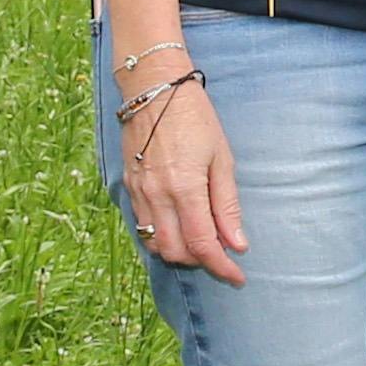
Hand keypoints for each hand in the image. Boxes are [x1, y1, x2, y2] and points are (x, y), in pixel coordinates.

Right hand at [118, 72, 245, 278]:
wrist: (155, 89)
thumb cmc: (195, 118)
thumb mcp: (221, 158)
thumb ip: (226, 204)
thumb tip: (237, 244)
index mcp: (185, 188)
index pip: (202, 244)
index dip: (221, 267)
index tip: (237, 277)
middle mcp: (157, 196)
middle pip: (176, 252)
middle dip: (200, 261)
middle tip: (220, 255)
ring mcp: (139, 193)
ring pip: (155, 244)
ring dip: (179, 252)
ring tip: (200, 241)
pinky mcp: (128, 186)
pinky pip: (142, 226)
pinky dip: (161, 236)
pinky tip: (178, 226)